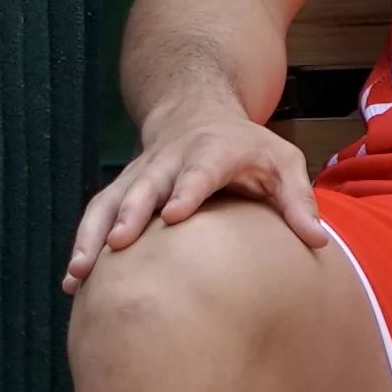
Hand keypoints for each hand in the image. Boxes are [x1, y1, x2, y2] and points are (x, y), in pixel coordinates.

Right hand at [63, 100, 330, 289]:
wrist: (196, 111)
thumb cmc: (247, 147)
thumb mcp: (282, 162)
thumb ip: (297, 200)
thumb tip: (318, 242)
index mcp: (213, 151)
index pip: (199, 170)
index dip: (186, 189)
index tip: (174, 214)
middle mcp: (169, 160)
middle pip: (145, 185)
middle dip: (130, 212)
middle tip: (118, 244)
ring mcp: (140, 174)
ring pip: (110, 201)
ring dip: (93, 235)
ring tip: (80, 272)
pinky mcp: (121, 189)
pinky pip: (97, 214)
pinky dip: (82, 244)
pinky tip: (73, 280)